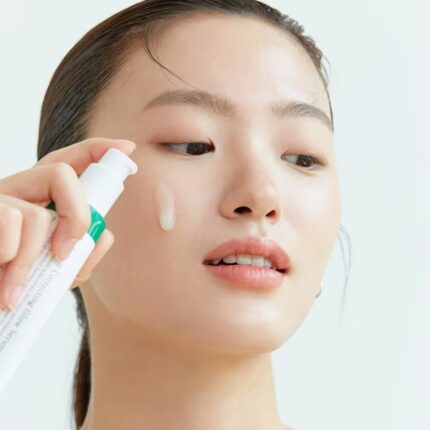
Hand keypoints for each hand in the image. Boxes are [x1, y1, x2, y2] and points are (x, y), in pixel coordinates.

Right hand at [0, 137, 135, 309]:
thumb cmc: (10, 284)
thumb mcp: (54, 271)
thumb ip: (82, 255)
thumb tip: (103, 236)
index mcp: (38, 199)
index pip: (69, 162)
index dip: (97, 150)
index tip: (126, 148)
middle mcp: (18, 190)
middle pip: (61, 174)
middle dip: (77, 217)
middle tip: (65, 255)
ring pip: (37, 215)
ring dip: (33, 259)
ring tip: (15, 292)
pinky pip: (11, 223)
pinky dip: (12, 261)